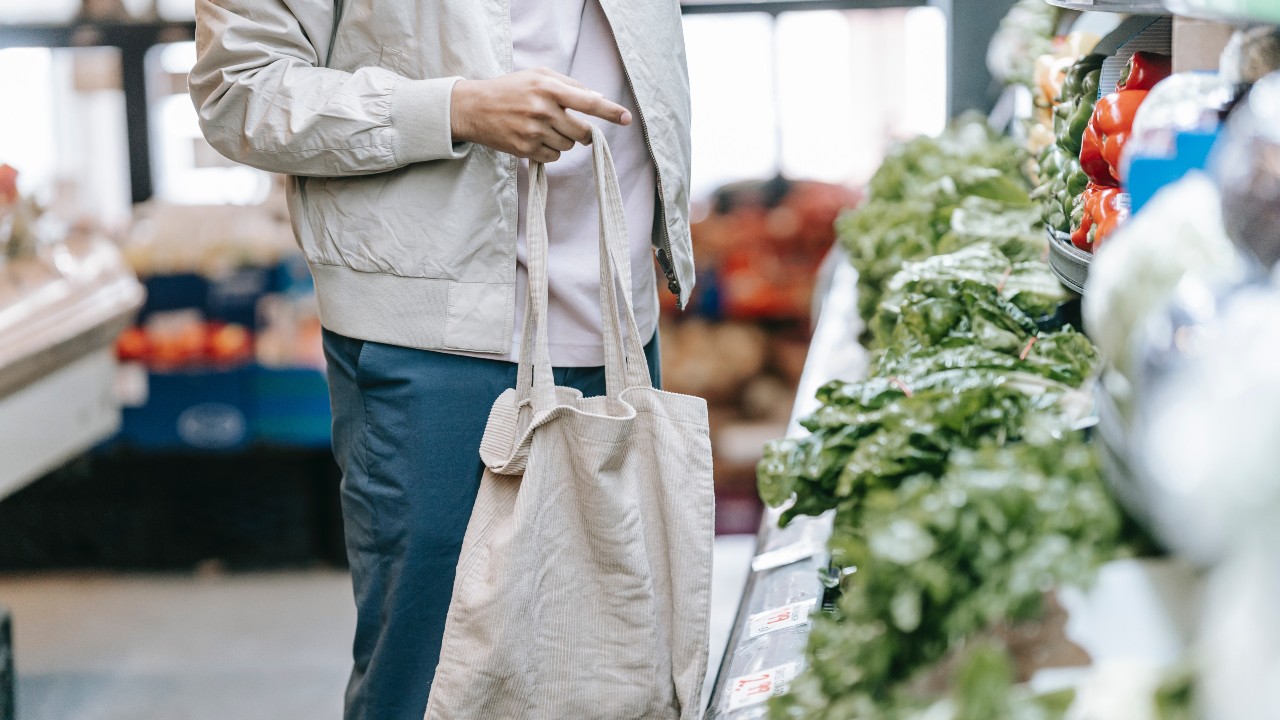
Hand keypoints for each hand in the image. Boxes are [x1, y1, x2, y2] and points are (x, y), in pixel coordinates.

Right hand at [450, 67, 631, 162]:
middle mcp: (543, 110)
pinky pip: (554, 157)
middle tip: (573, 127)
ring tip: (544, 128)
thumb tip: (598, 98)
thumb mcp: (538, 75)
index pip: (588, 101)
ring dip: (564, 140)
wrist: (474, 108)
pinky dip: (551, 151)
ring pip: (569, 146)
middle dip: (584, 133)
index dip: (610, 111)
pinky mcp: (525, 149)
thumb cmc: (510, 89)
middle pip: (582, 132)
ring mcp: (534, 132)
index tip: (626, 118)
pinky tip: (536, 139)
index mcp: (549, 88)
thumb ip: (569, 84)